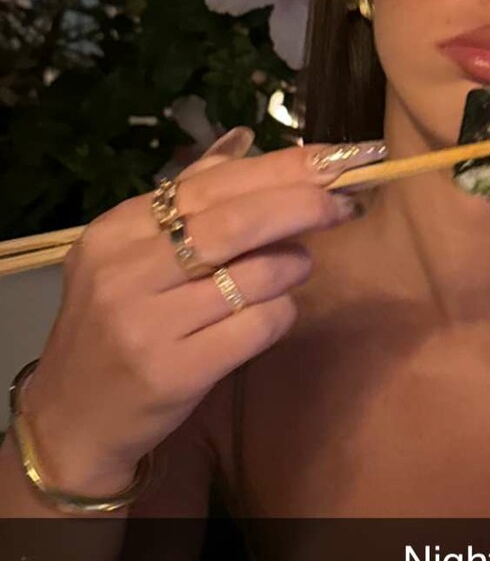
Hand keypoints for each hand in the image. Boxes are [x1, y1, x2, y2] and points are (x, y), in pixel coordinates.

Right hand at [20, 132, 386, 500]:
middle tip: (344, 205)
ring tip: (298, 265)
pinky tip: (276, 311)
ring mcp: (147, 323)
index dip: (280, 168)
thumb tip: (244, 143)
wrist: (73, 418)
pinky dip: (281, 313)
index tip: (333, 161)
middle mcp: (125, 270)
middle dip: (302, 206)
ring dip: (293, 264)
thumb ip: (186, 200)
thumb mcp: (128, 256)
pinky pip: (256, 326)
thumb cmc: (114, 328)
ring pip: (253, 275)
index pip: (210, 183)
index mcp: (115, 231)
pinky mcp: (174, 370)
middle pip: (235, 222)